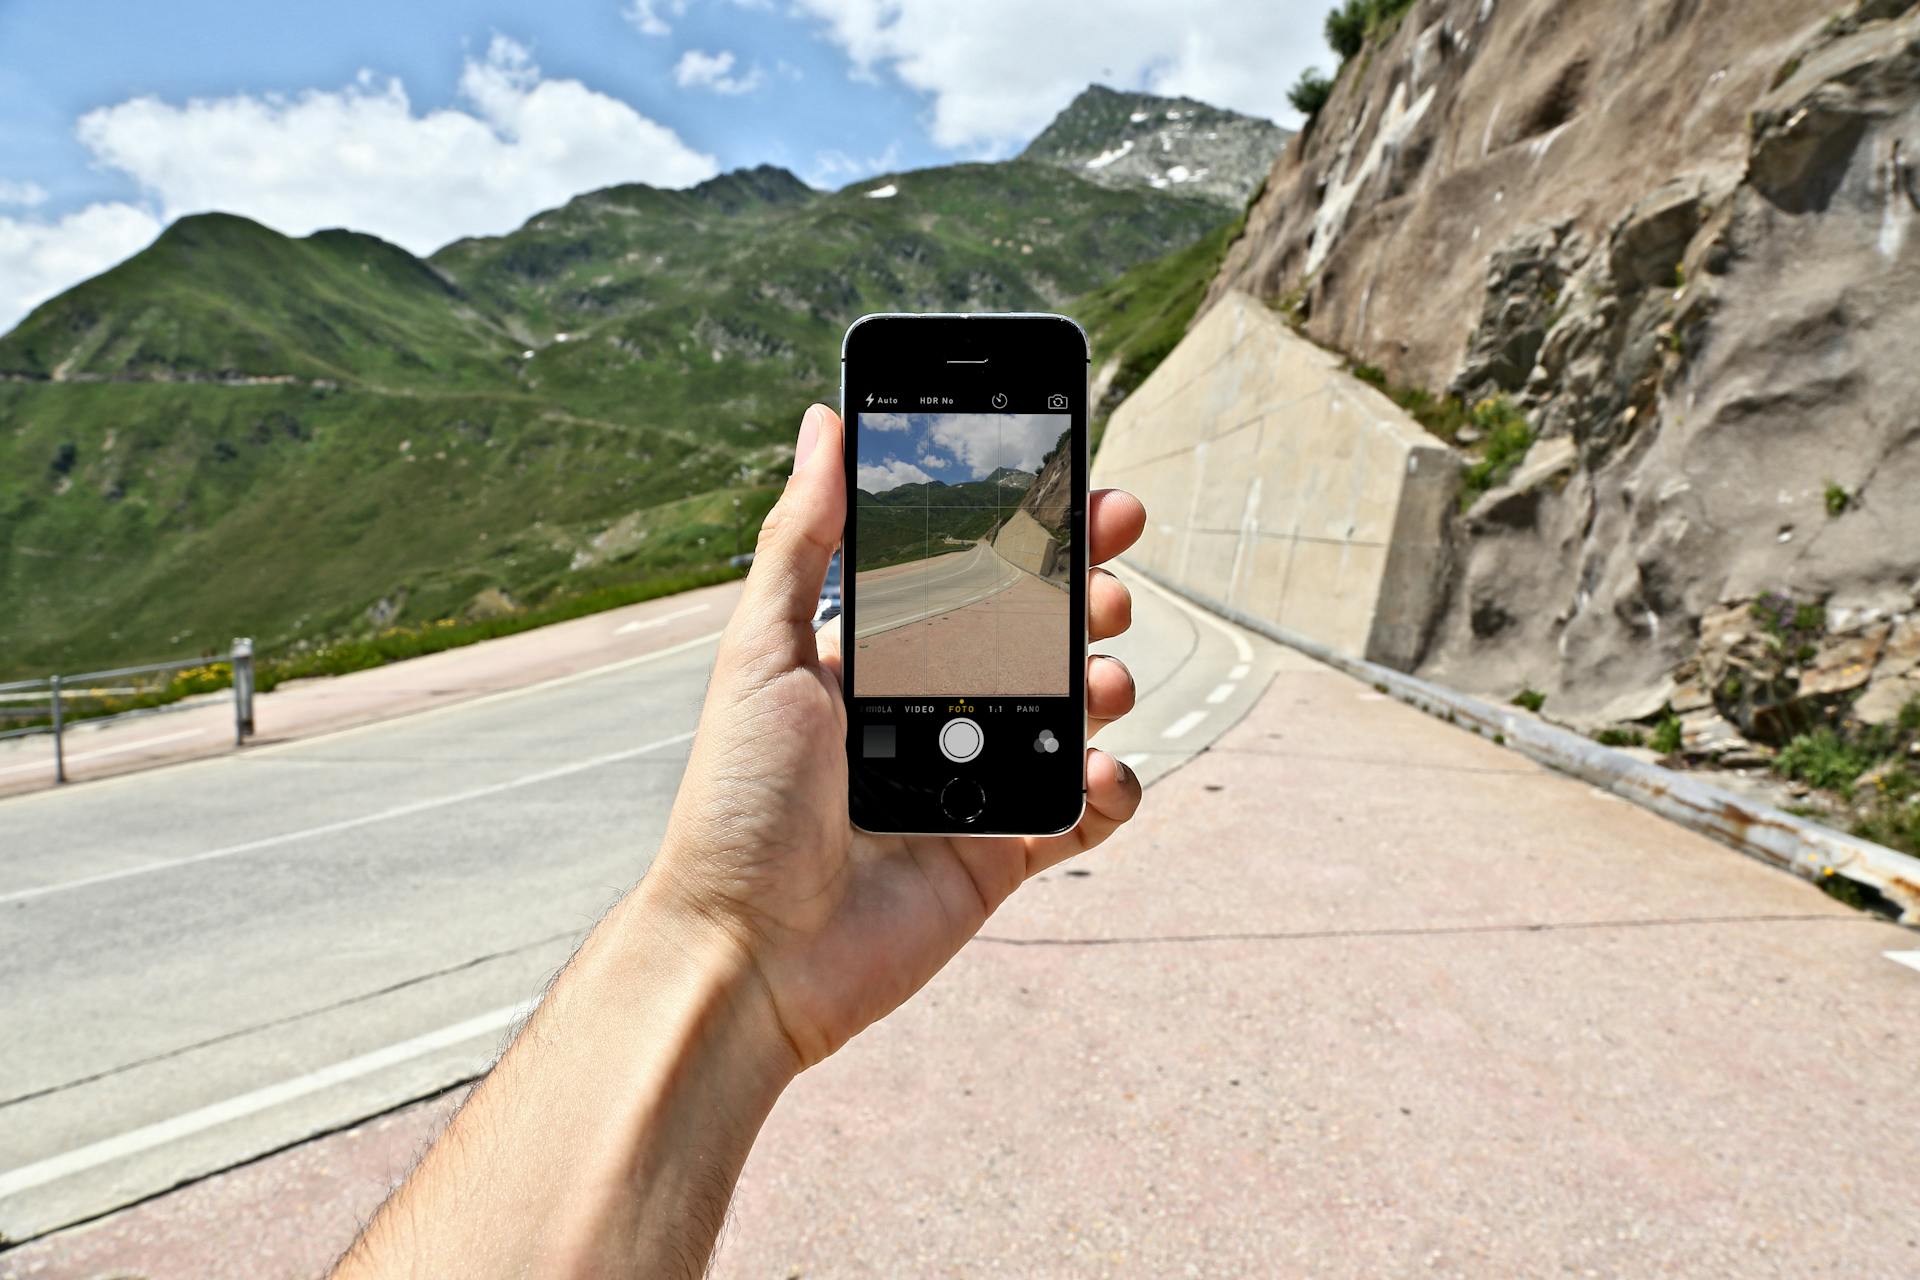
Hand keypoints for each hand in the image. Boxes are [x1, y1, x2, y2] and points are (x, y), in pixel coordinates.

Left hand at [653, 403, 1145, 1068]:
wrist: (747, 952)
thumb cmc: (738, 802)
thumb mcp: (762, 654)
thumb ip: (803, 540)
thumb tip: (824, 422)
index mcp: (877, 658)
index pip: (971, 575)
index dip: (1031, 534)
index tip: (1083, 492)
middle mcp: (930, 712)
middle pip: (1035, 637)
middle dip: (1084, 599)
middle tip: (1107, 585)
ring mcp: (972, 782)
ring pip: (1070, 713)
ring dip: (1101, 683)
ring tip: (1098, 678)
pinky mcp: (1002, 854)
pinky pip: (1084, 813)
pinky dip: (1110, 789)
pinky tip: (1098, 771)